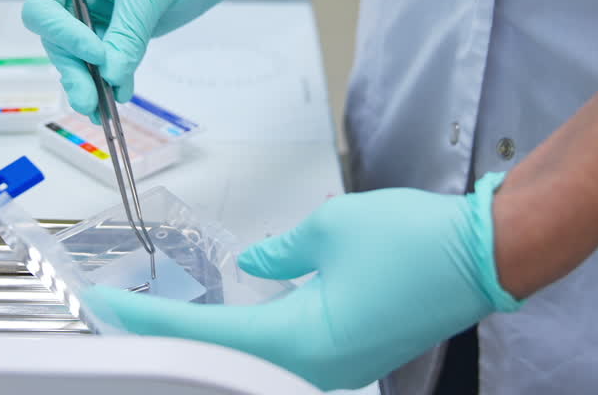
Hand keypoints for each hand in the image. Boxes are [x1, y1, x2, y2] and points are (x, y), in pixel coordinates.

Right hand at [22, 0, 289, 116]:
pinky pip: (109, 60)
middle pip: (58, 40)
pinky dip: (112, 79)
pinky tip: (119, 96)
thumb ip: (128, 33)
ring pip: (81, 56)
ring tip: (100, 113)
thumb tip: (111, 78)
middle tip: (89, 101)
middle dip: (74, 70)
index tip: (97, 54)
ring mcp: (99, 12)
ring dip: (90, 83)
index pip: (44, 8)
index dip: (64, 35)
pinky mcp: (122, 29)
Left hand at [86, 172, 521, 391]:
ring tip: (161, 318)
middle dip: (169, 338)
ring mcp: (338, 368)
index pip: (206, 334)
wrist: (488, 255)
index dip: (152, 321)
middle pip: (224, 360)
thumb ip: (281, 250)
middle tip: (122, 316)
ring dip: (206, 341)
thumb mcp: (331, 228)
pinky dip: (246, 339)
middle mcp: (316, 368)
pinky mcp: (354, 356)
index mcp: (302, 341)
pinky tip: (224, 322)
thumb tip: (258, 262)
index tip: (109, 309)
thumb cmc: (416, 241)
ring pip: (254, 361)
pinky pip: (286, 353)